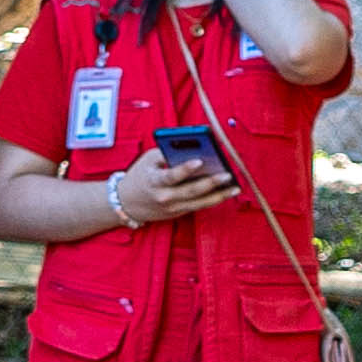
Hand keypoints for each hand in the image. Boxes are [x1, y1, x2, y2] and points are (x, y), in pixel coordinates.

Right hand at [112, 158, 239, 224]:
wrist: (127, 203)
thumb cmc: (140, 176)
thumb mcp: (149, 160)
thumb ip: (168, 153)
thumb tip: (194, 148)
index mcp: (154, 181)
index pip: (172, 176)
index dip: (185, 169)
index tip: (199, 160)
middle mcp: (164, 197)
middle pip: (191, 191)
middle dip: (211, 183)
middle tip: (227, 174)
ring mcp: (173, 208)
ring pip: (200, 203)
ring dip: (219, 195)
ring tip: (235, 187)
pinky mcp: (179, 213)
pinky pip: (199, 206)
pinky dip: (213, 199)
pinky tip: (227, 192)